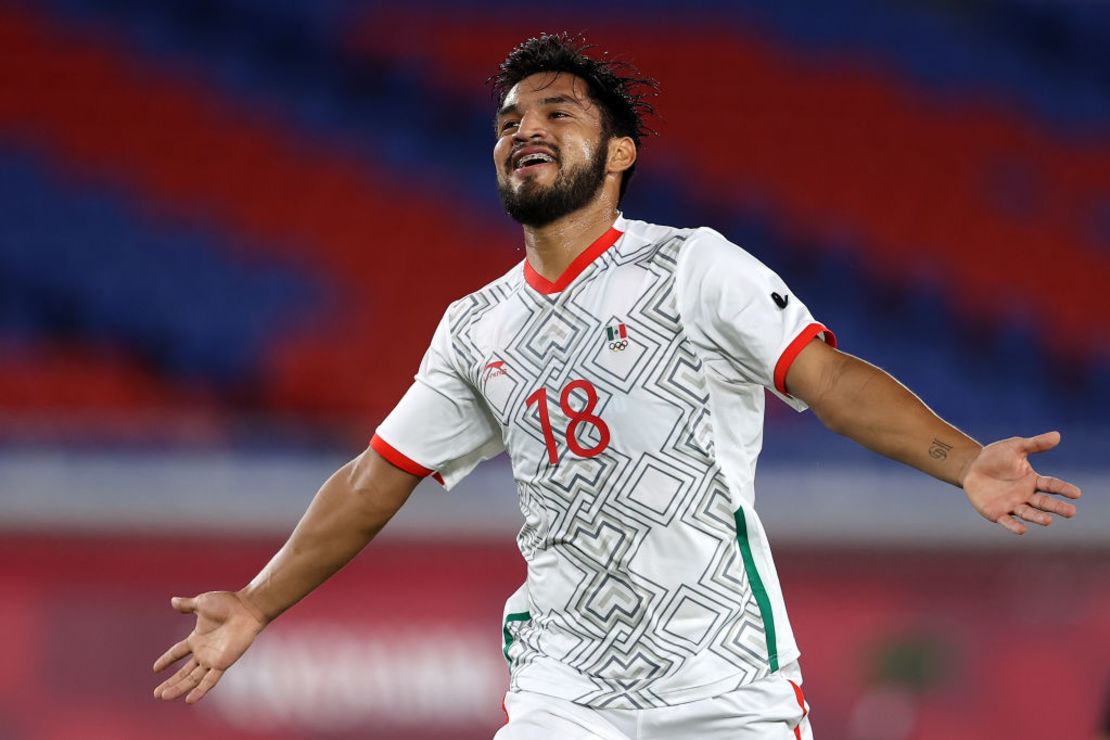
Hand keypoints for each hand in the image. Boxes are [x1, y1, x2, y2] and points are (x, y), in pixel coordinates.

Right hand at [153, 591, 266, 702]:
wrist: (246, 608)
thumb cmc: (227, 603)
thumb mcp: (201, 603)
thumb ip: (187, 605)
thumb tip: (172, 601)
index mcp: (197, 638)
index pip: (177, 652)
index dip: (167, 660)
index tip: (155, 669)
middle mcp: (204, 652)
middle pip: (183, 672)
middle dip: (170, 683)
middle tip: (156, 694)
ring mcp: (213, 659)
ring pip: (192, 679)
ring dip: (178, 688)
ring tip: (164, 696)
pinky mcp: (223, 663)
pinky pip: (210, 680)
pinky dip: (200, 690)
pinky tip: (189, 700)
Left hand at [962, 431, 1080, 534]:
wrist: (971, 467)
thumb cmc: (995, 456)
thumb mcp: (1015, 447)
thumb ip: (1035, 444)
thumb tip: (1057, 436)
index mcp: (1033, 480)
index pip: (1052, 485)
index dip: (1064, 489)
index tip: (1077, 493)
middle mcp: (1026, 495)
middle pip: (1044, 502)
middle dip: (1057, 507)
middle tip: (1071, 512)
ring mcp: (1012, 505)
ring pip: (1028, 513)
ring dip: (1038, 518)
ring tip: (1048, 521)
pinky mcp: (997, 513)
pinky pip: (1007, 521)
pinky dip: (1014, 526)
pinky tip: (1022, 530)